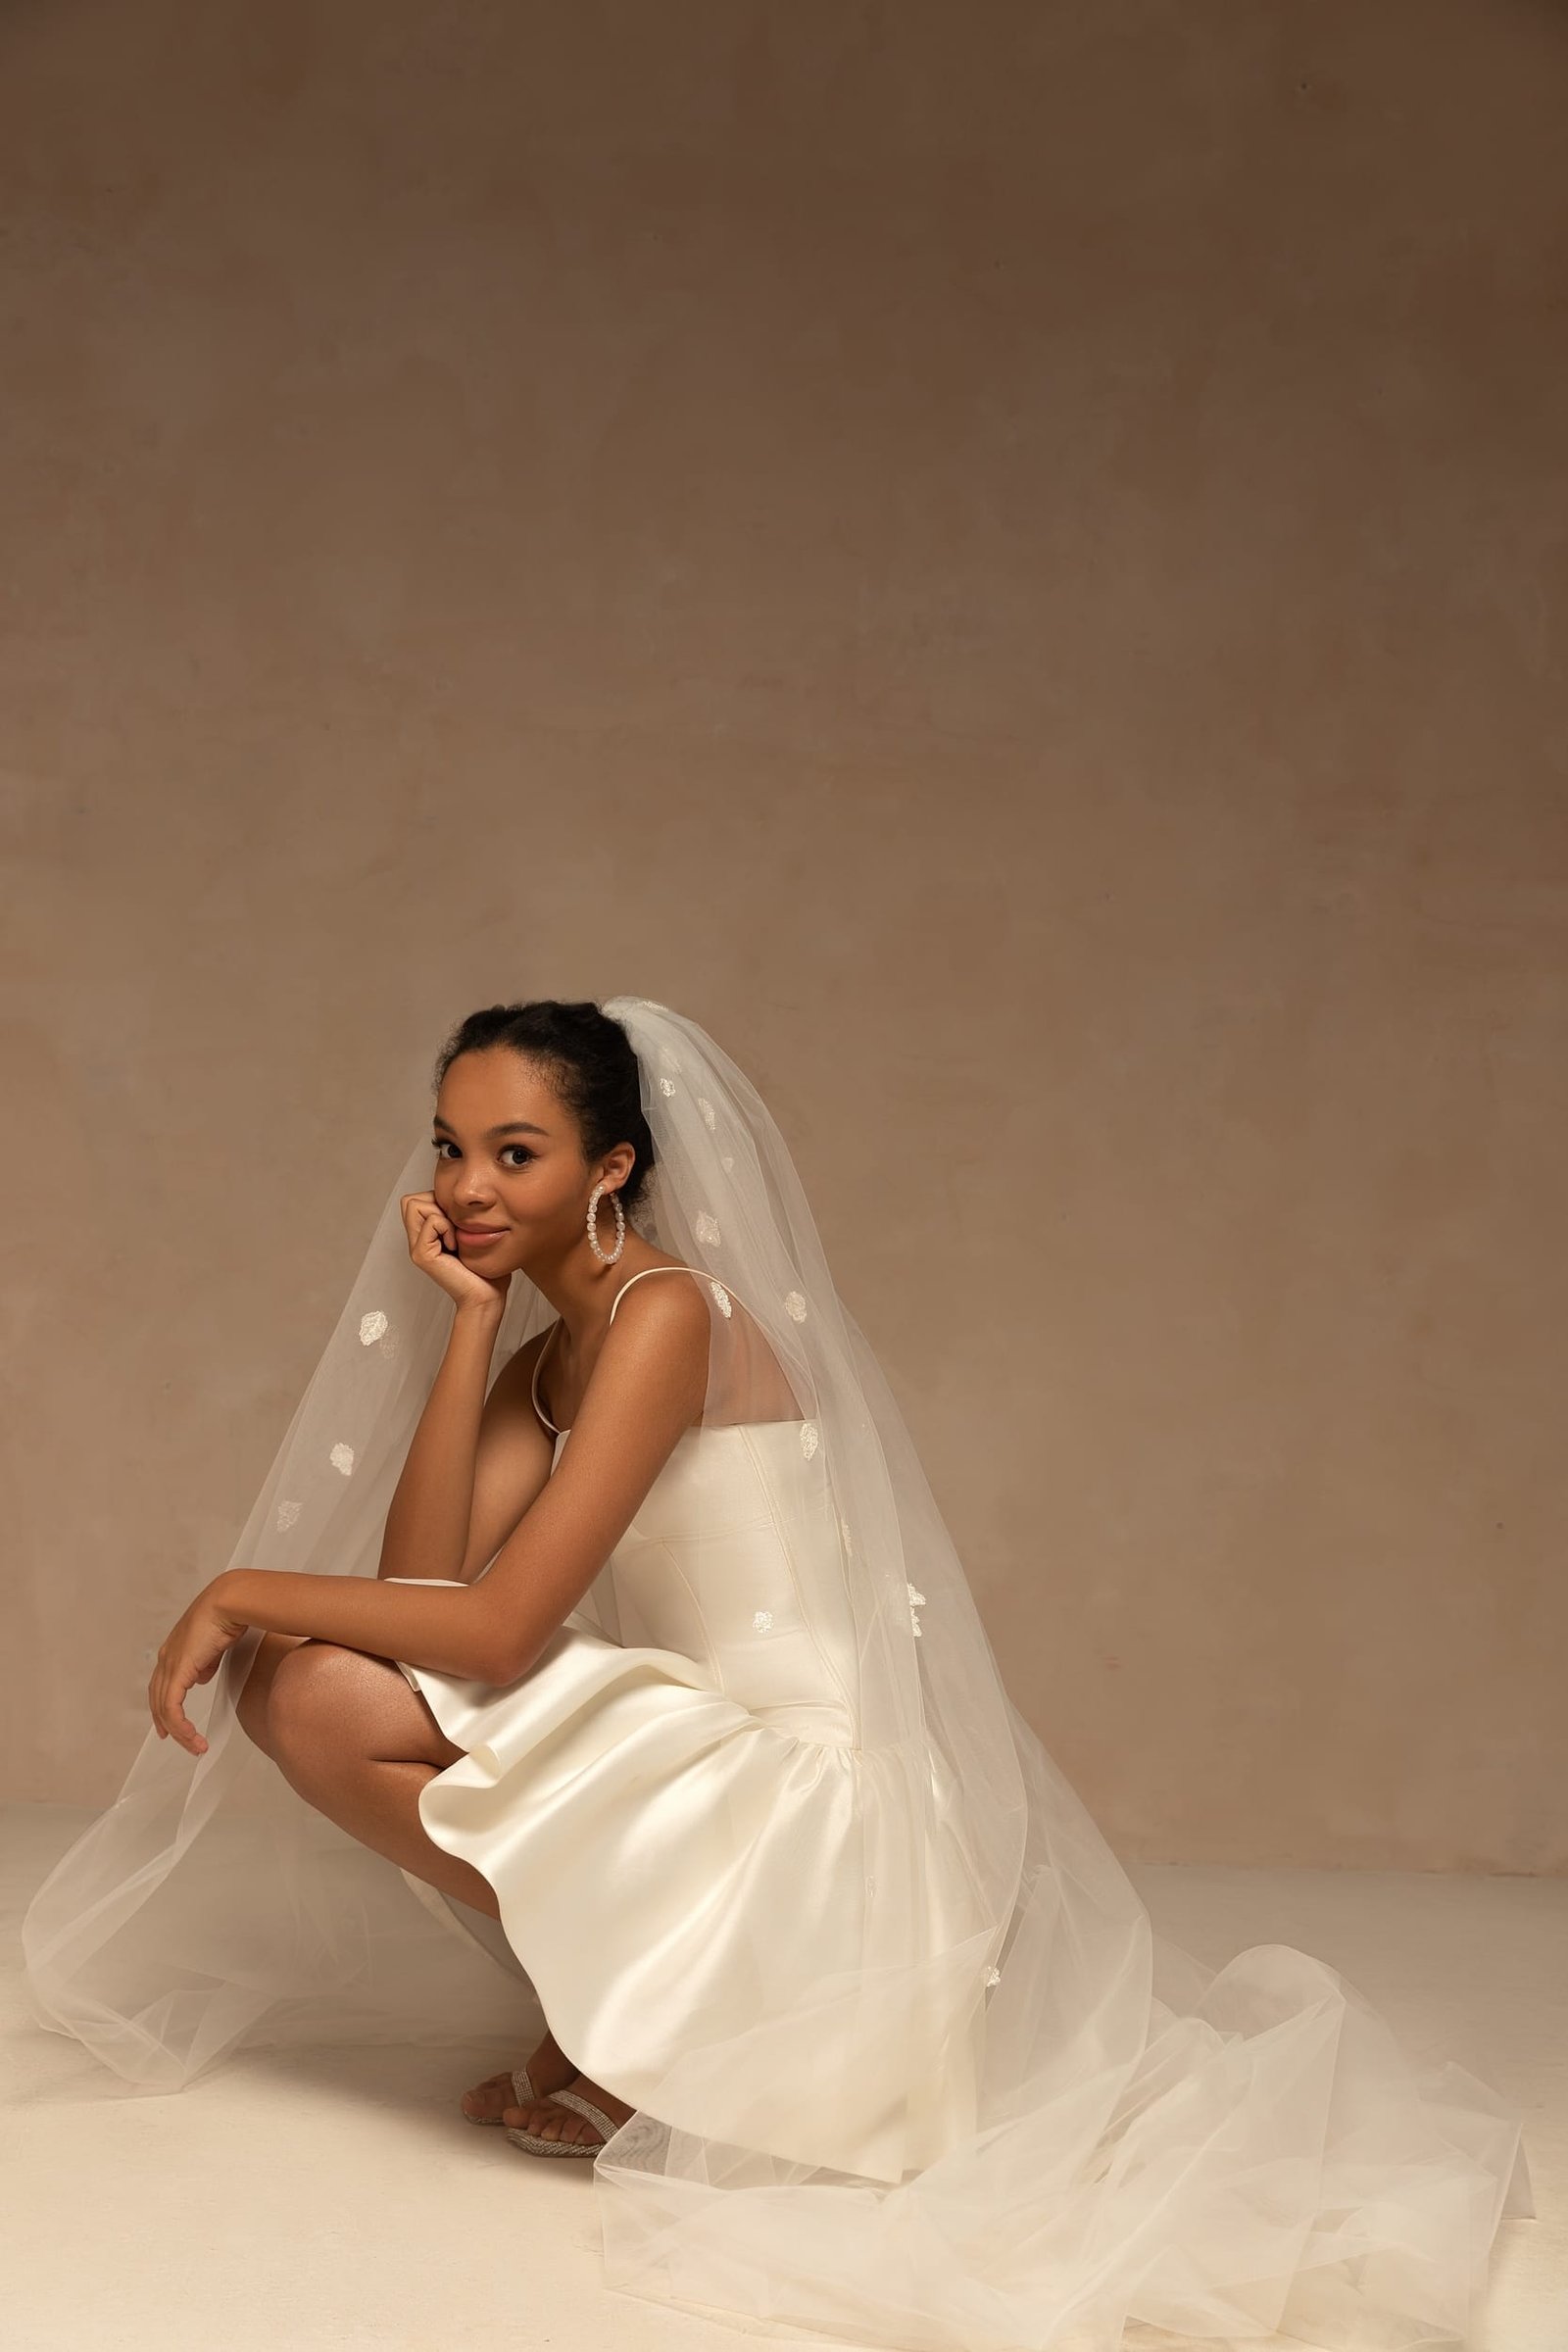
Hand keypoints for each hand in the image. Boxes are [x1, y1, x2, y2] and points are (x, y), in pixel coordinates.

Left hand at [148, 1578, 250, 1757]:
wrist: (230, 1602)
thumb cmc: (229, 1615)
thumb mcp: (215, 1645)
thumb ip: (206, 1662)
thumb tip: (202, 1676)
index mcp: (174, 1650)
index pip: (161, 1685)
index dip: (163, 1708)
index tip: (170, 1727)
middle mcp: (166, 1658)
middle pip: (158, 1700)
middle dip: (168, 1725)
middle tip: (180, 1742)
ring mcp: (169, 1664)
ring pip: (164, 1708)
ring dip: (179, 1731)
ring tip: (195, 1745)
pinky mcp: (178, 1671)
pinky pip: (173, 1707)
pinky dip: (181, 1726)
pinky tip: (192, 1736)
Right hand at [401, 1190, 512, 1313]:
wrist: (486, 1295)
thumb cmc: (484, 1267)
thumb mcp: (469, 1232)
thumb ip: (457, 1214)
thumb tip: (458, 1195)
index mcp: (426, 1234)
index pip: (416, 1199)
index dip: (437, 1200)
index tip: (458, 1221)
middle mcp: (416, 1240)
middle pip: (410, 1200)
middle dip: (435, 1204)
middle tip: (454, 1226)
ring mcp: (416, 1247)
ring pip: (414, 1205)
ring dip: (440, 1214)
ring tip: (454, 1235)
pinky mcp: (421, 1255)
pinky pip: (431, 1221)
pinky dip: (447, 1227)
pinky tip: (455, 1245)